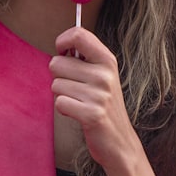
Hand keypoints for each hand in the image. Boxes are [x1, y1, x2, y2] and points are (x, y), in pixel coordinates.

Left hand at [50, 27, 143, 171]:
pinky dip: (64, 109)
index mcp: (107, 60)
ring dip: (62, 95)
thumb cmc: (104, 105)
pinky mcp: (91, 114)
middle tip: (76, 88)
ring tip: (80, 102)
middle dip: (59, 76)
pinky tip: (78, 113)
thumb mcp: (103, 75)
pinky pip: (59, 103)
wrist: (119, 141)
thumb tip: (60, 45)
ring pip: (56, 84)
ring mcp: (99, 94)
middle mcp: (104, 74)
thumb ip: (85, 58)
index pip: (78, 34)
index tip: (63, 53)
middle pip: (57, 62)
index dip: (62, 41)